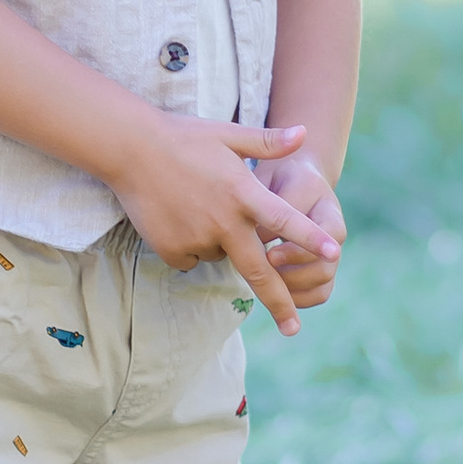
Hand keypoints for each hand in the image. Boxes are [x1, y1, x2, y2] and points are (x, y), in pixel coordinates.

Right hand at [107, 113, 329, 337]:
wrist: (129, 149)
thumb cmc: (182, 137)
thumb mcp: (227, 134)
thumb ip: (268, 142)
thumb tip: (305, 134)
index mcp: (242, 193)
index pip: (284, 221)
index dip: (310, 238)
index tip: (334, 254)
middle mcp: (223, 221)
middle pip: (258, 271)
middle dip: (279, 302)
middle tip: (293, 329)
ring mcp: (196, 238)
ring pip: (220, 255)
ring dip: (219, 242)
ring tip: (197, 205)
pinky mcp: (171, 249)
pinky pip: (190, 258)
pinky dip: (189, 246)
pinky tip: (177, 217)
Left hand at [262, 153, 345, 311]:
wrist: (296, 180)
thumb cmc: (279, 179)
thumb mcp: (275, 178)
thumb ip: (270, 205)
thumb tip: (258, 239)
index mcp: (326, 207)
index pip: (323, 233)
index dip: (297, 251)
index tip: (271, 256)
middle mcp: (333, 233)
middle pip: (327, 264)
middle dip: (294, 273)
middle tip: (267, 271)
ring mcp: (331, 253)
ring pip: (323, 281)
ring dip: (294, 288)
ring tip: (268, 283)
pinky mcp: (323, 268)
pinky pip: (320, 293)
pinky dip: (299, 299)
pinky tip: (276, 293)